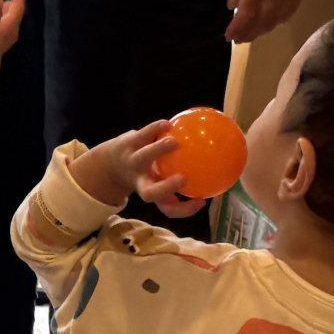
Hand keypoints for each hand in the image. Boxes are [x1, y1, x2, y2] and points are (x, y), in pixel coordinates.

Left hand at [67, 120, 205, 215]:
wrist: (111, 161)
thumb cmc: (147, 172)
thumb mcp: (162, 178)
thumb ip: (188, 176)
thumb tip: (221, 170)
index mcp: (152, 192)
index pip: (168, 209)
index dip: (184, 210)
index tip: (201, 201)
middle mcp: (141, 182)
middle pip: (149, 193)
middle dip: (166, 188)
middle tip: (184, 178)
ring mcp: (132, 163)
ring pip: (142, 158)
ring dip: (158, 150)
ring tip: (175, 142)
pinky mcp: (127, 144)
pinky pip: (142, 135)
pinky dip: (154, 129)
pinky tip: (167, 124)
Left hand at [226, 0, 310, 43]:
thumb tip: (232, 7)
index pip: (247, 14)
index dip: (238, 28)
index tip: (229, 36)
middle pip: (262, 22)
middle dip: (249, 33)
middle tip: (239, 39)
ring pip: (276, 20)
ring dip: (263, 29)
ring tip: (253, 33)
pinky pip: (289, 13)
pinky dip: (278, 21)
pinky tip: (271, 22)